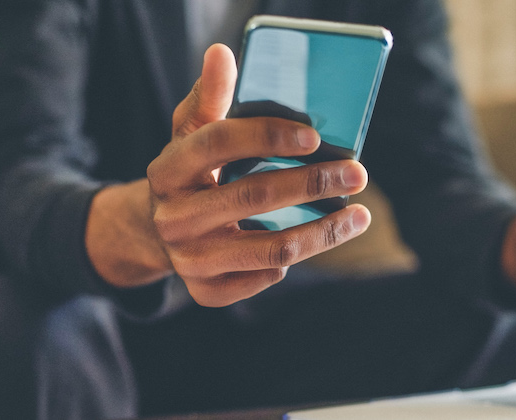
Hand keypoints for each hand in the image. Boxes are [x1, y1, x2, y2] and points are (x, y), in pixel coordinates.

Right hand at [85, 44, 369, 304]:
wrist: (156, 230)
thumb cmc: (192, 171)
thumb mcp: (191, 132)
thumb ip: (210, 95)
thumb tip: (222, 53)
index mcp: (167, 169)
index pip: (217, 143)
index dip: (267, 136)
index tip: (314, 136)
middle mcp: (173, 217)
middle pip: (253, 197)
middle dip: (313, 183)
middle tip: (357, 174)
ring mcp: (188, 259)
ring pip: (271, 249)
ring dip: (324, 232)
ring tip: (360, 215)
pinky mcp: (204, 291)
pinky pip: (263, 277)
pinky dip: (291, 261)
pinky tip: (312, 240)